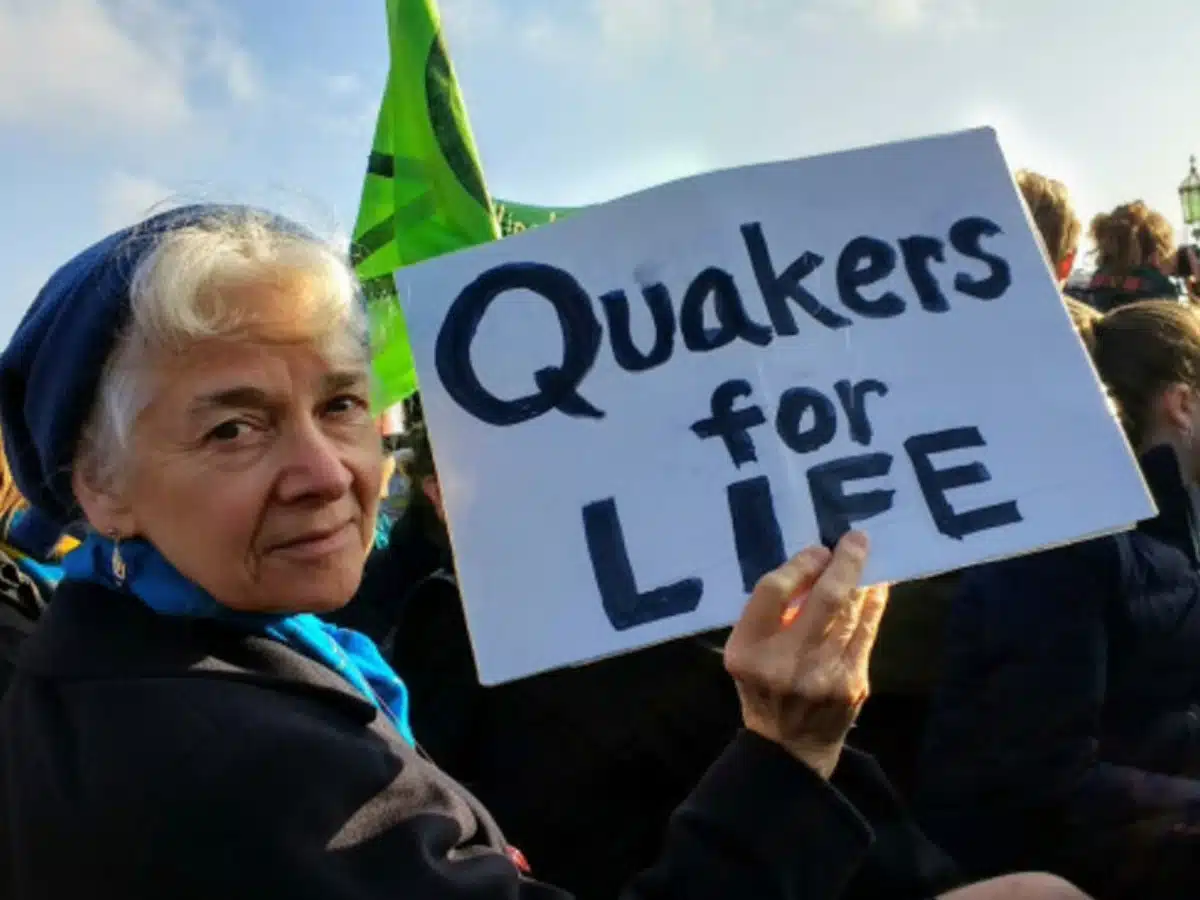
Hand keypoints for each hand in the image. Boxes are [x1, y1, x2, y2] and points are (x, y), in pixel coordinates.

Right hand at [723, 531, 888, 778]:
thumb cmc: (762, 686)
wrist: (790, 746)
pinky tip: (875, 587)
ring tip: (865, 556)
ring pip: (851, 614)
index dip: (798, 565)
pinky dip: (872, 605)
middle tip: (856, 538)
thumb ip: (767, 614)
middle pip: (822, 600)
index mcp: (748, 651)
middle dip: (844, 564)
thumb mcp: (744, 652)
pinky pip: (866, 632)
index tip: (817, 551)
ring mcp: (824, 676)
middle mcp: (785, 663)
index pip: (773, 592)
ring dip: (862, 580)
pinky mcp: (852, 683)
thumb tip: (810, 566)